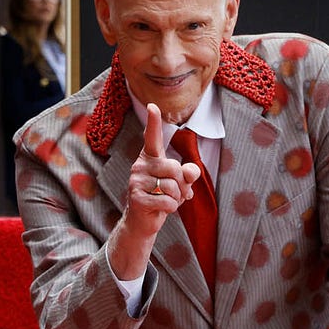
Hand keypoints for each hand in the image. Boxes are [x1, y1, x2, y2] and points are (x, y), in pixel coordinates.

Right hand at [109, 104, 203, 279]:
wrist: (142, 222)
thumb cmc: (161, 198)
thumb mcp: (179, 184)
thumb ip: (188, 174)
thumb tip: (192, 171)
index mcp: (150, 158)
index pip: (153, 137)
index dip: (153, 122)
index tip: (153, 106)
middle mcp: (140, 166)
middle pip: (175, 168)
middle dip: (181, 184)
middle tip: (175, 193)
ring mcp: (136, 181)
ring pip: (172, 187)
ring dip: (176, 198)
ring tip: (166, 201)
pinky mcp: (137, 198)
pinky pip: (167, 201)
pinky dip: (171, 209)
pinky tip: (161, 210)